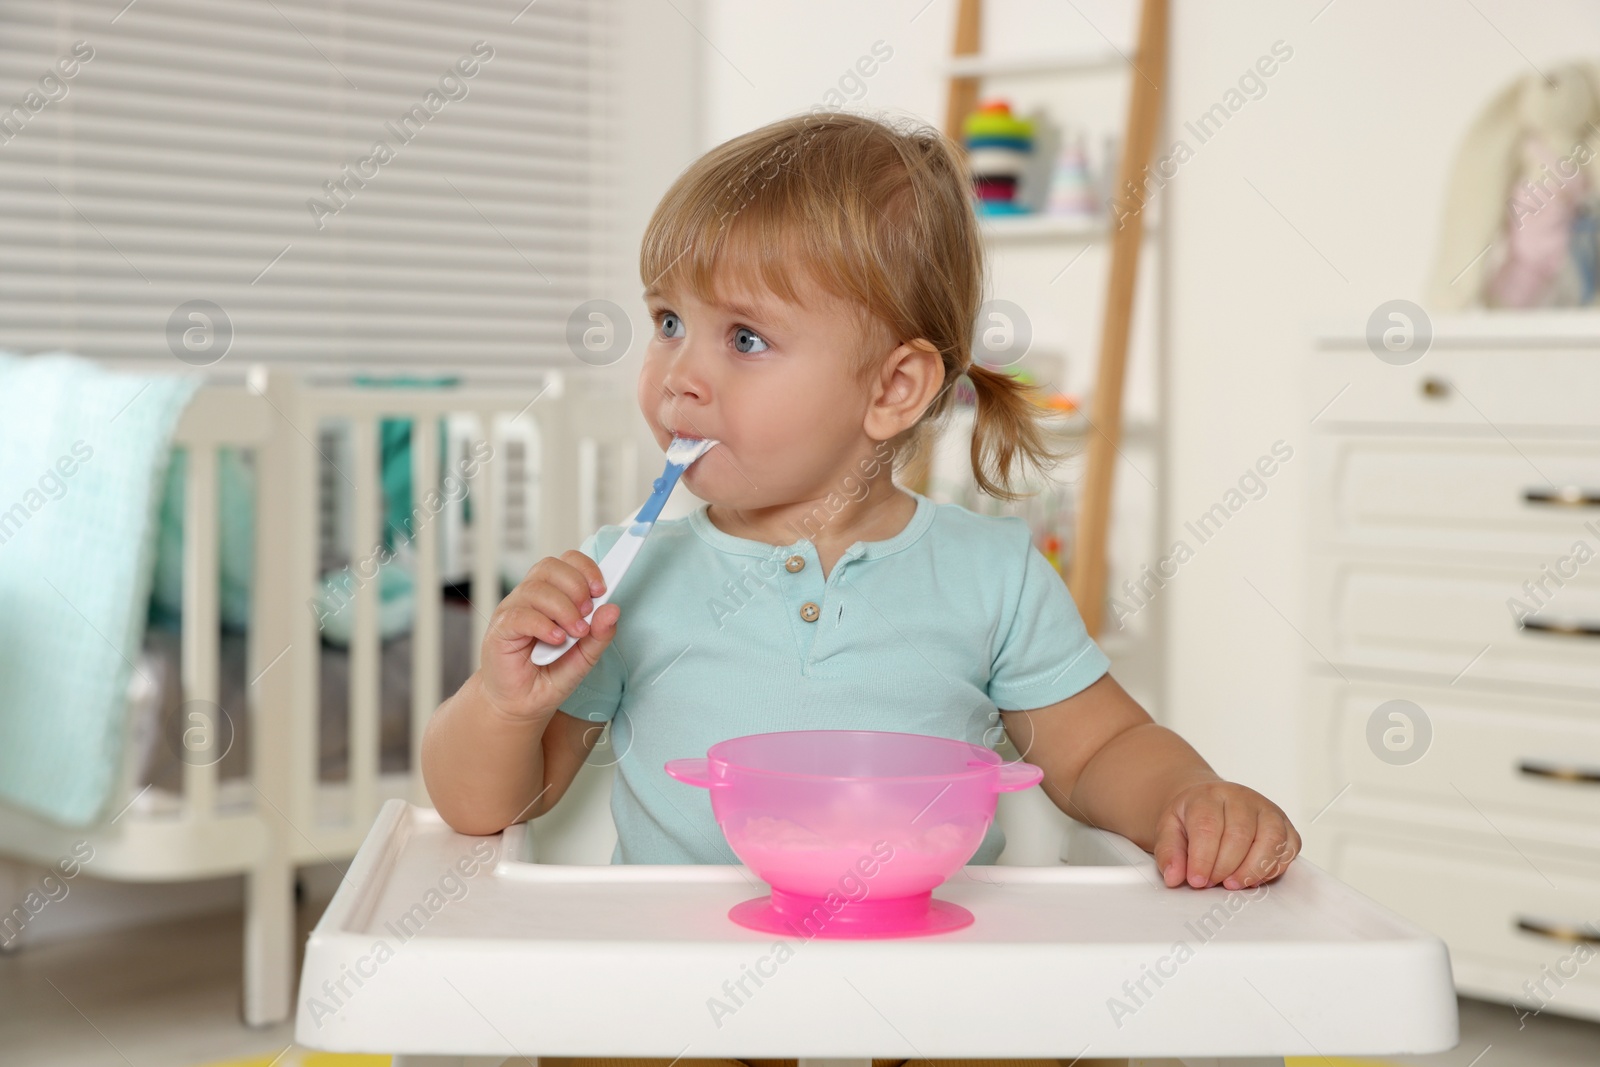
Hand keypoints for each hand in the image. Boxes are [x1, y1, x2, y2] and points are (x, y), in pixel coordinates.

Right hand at [478, 550, 620, 721]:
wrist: (523, 704)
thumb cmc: (550, 675)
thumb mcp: (585, 657)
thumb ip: (600, 634)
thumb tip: (613, 609)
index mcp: (552, 594)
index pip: (567, 562)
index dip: (586, 569)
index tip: (602, 589)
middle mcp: (531, 597)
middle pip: (550, 567)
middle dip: (576, 587)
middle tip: (587, 615)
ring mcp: (513, 610)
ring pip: (536, 588)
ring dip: (563, 608)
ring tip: (574, 633)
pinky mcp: (500, 629)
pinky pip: (521, 615)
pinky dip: (544, 625)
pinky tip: (556, 640)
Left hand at [1152, 780, 1300, 889]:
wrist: (1208, 801)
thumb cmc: (1190, 817)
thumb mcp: (1168, 829)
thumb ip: (1168, 852)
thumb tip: (1173, 876)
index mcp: (1209, 795)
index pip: (1208, 827)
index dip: (1203, 859)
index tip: (1196, 881)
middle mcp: (1241, 798)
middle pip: (1240, 835)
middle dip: (1225, 867)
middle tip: (1211, 884)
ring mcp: (1266, 809)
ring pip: (1271, 840)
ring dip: (1252, 870)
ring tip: (1233, 884)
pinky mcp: (1284, 824)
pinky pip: (1289, 847)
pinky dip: (1274, 867)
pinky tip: (1255, 877)